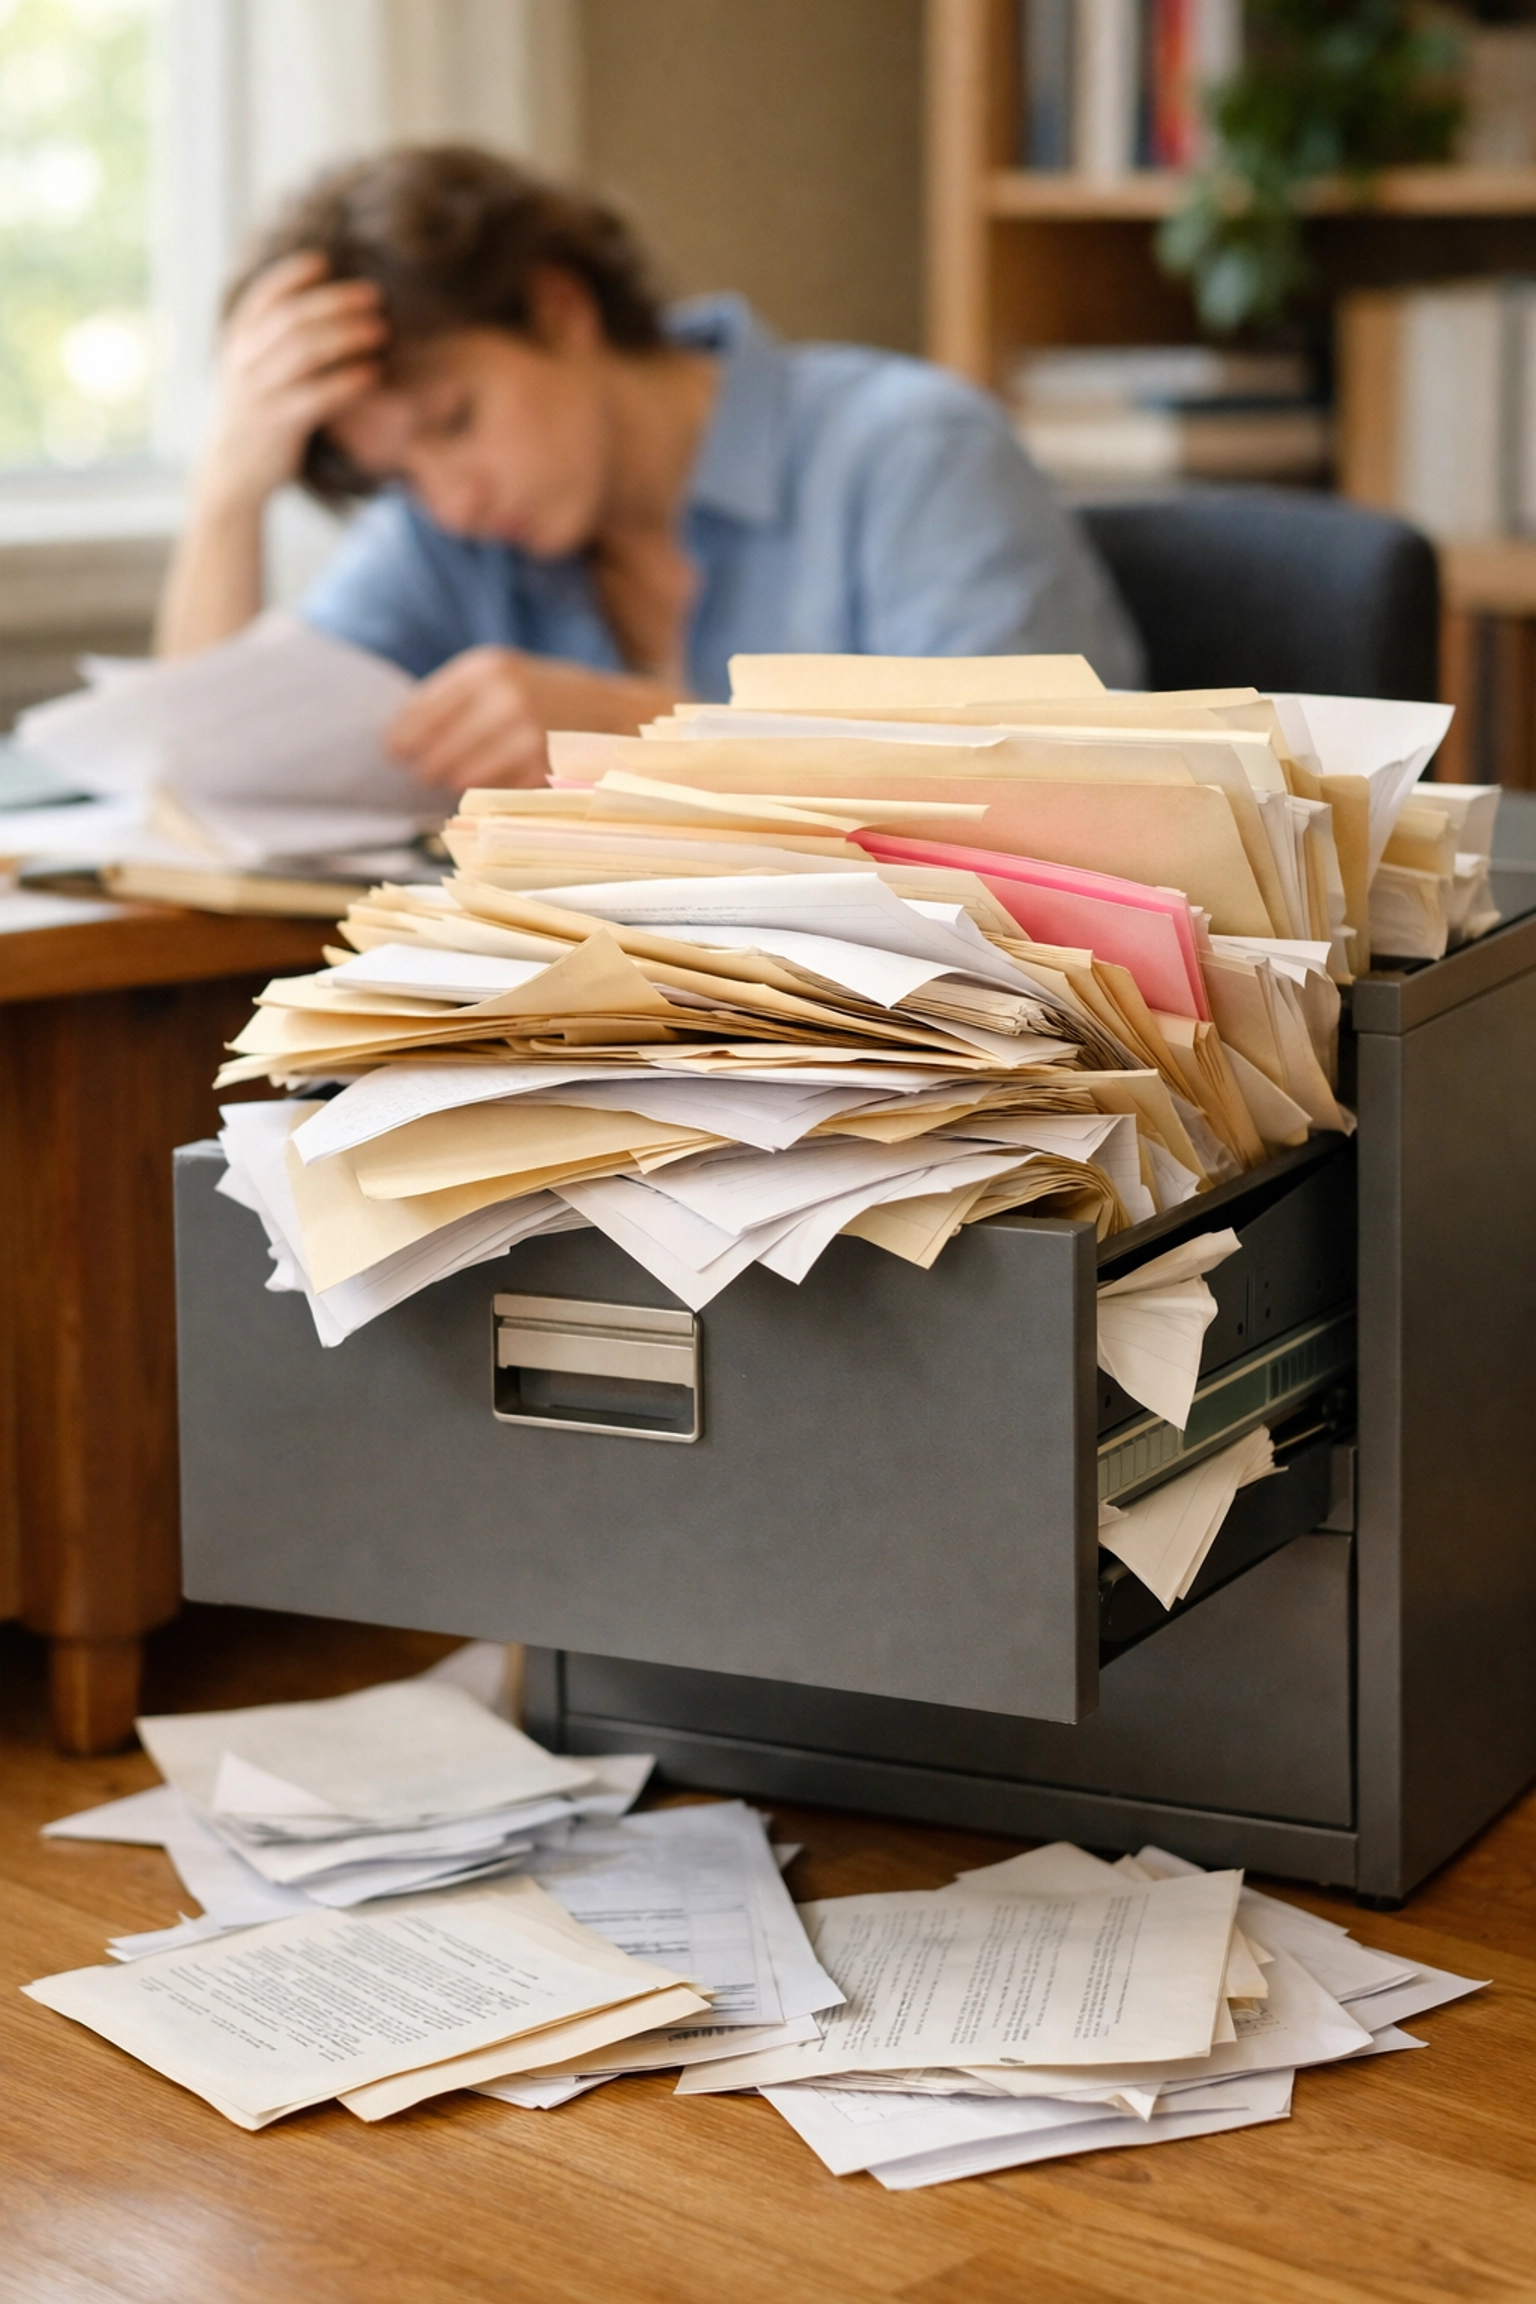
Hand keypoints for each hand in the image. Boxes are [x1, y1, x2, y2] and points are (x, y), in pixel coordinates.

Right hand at [198, 252, 386, 512]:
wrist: (231, 473)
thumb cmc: (255, 416)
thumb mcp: (252, 371)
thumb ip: (275, 342)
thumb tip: (323, 310)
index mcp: (238, 342)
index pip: (263, 297)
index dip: (293, 275)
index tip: (325, 262)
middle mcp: (245, 362)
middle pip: (292, 318)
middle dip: (335, 302)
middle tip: (374, 296)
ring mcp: (260, 393)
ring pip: (304, 352)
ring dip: (346, 336)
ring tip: (381, 330)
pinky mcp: (279, 424)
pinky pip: (316, 396)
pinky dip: (347, 382)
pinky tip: (372, 374)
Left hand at [386, 648, 682, 792]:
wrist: (615, 711)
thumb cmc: (545, 697)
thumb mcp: (501, 678)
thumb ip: (451, 701)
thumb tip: (396, 743)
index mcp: (486, 667)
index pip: (417, 715)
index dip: (401, 741)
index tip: (395, 754)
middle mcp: (504, 696)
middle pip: (434, 754)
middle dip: (429, 768)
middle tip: (431, 773)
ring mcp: (526, 734)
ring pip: (461, 779)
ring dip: (457, 784)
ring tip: (464, 779)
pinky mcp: (543, 767)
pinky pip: (495, 793)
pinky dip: (490, 794)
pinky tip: (499, 783)